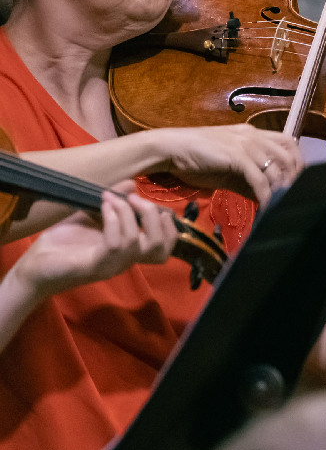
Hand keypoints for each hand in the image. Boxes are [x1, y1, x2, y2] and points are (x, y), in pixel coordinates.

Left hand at [13, 191, 175, 298]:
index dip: (168, 224)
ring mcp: (111, 265)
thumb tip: (132, 183)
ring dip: (125, 213)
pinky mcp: (95, 266)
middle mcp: (125, 261)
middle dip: (153, 216)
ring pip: (137, 242)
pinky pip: (115, 243)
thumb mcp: (91, 216)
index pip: (165, 247)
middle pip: (160, 246)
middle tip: (133, 198)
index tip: (148, 201)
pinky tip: (102, 207)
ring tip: (109, 199)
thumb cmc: (62, 243)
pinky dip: (112, 220)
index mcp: (129, 251)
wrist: (33, 266)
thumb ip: (113, 202)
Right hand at [149, 125, 303, 204]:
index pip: (288, 142)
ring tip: (281, 204)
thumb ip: (248, 178)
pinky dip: (265, 195)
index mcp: (252, 133)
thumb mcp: (228, 167)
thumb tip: (265, 195)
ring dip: (282, 188)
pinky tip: (265, 207)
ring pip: (276, 167)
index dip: (297, 161)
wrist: (169, 150)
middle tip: (293, 195)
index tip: (296, 180)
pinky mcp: (236, 156)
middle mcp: (252, 135)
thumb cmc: (195, 158)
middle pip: (288, 153)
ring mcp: (245, 144)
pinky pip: (259, 178)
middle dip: (295, 176)